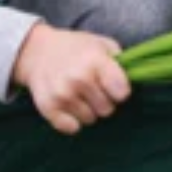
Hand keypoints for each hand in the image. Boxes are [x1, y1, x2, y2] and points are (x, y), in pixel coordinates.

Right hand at [11, 23, 130, 134]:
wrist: (35, 51)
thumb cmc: (73, 48)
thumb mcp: (99, 43)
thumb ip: (119, 60)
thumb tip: (136, 78)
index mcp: (95, 60)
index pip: (122, 93)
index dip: (118, 91)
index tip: (111, 85)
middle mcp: (79, 78)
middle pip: (107, 110)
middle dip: (101, 100)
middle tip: (89, 87)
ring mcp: (63, 94)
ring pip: (90, 120)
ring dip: (86, 110)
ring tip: (76, 92)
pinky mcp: (48, 107)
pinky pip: (72, 128)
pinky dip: (71, 120)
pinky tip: (66, 104)